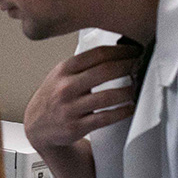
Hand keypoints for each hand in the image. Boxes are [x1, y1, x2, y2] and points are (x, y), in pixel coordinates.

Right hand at [25, 44, 141, 151]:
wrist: (36, 126)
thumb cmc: (53, 98)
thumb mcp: (60, 75)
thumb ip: (82, 64)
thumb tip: (116, 50)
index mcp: (63, 70)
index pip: (97, 54)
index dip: (121, 51)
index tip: (134, 50)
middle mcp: (65, 87)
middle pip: (105, 71)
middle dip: (128, 66)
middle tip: (140, 66)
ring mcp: (70, 108)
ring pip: (108, 96)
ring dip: (128, 91)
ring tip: (136, 87)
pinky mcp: (76, 127)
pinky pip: (106, 118)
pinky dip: (122, 111)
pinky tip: (130, 107)